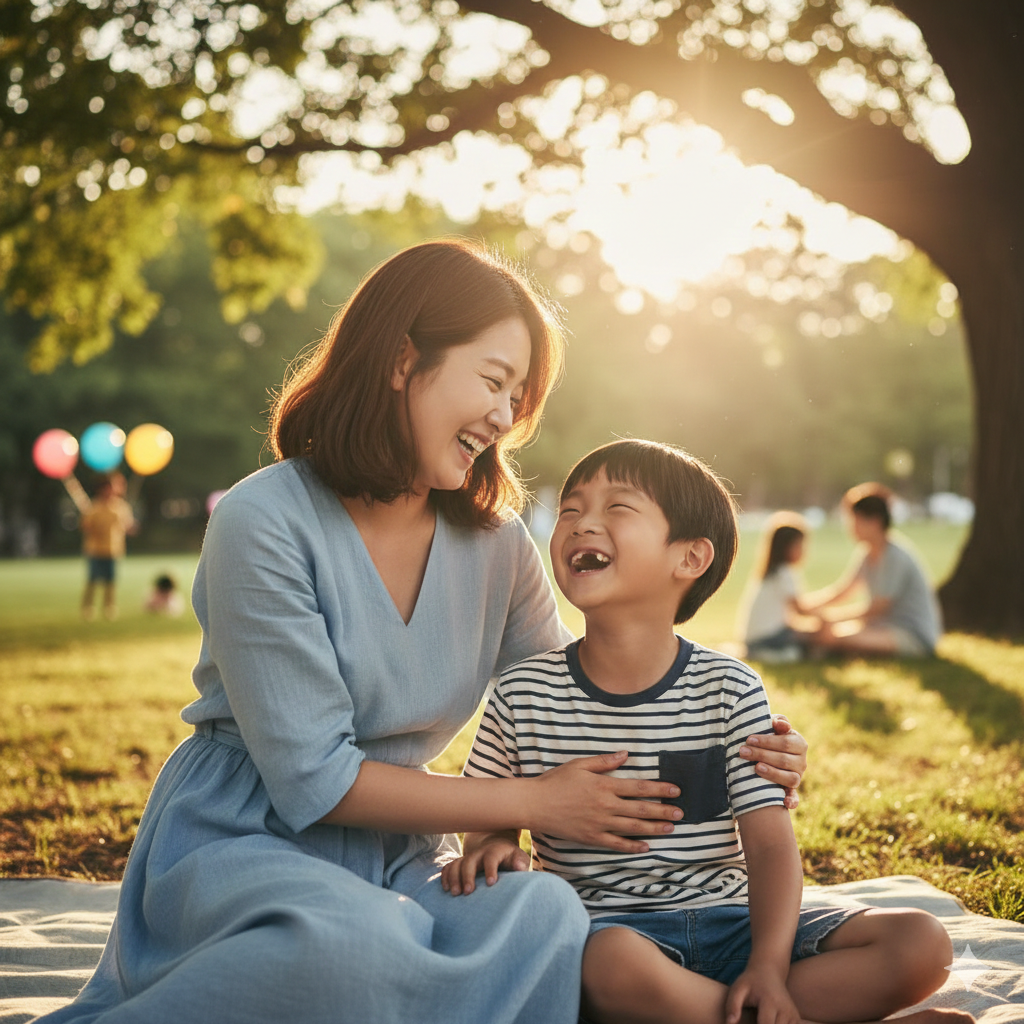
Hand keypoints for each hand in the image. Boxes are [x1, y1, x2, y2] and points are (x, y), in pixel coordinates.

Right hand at [441, 833, 527, 894]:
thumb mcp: (519, 857)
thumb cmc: (510, 858)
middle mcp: (479, 853)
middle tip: (467, 892)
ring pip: (457, 864)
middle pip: (469, 860)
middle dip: (467, 876)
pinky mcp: (460, 863)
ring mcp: (468, 857)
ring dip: (453, 877)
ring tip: (454, 894)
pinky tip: (445, 889)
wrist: (496, 847)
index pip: (491, 857)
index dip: (491, 869)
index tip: (491, 883)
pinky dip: (445, 876)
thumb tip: (519, 867)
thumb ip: (520, 862)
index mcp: (495, 851)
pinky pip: (449, 867)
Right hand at [529, 751, 682, 853]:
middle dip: (663, 811)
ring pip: (633, 828)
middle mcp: (605, 806)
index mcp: (604, 785)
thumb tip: (626, 754)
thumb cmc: (556, 781)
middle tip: (681, 813)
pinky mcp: (591, 838)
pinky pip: (616, 844)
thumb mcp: (579, 764)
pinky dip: (632, 846)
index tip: (676, 790)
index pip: (639, 787)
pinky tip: (645, 847)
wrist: (535, 804)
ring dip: (654, 828)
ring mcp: (599, 824)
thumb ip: (604, 761)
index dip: (659, 789)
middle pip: (640, 809)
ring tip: (670, 829)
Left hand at [725, 964, 800, 1023]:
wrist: (769, 971)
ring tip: (758, 1020)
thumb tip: (729, 1023)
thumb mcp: (738, 988)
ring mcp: (793, 1015)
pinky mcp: (796, 1019)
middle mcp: (785, 1010)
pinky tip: (768, 1022)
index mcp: (770, 1002)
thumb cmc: (751, 982)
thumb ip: (732, 1005)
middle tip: (754, 1020)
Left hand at [739, 716, 807, 808]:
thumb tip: (778, 723)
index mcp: (799, 743)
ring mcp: (798, 777)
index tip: (749, 739)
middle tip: (742, 752)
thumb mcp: (773, 726)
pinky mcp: (792, 790)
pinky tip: (785, 804)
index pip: (785, 743)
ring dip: (773, 774)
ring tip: (756, 768)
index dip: (767, 741)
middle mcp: (802, 761)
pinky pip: (795, 797)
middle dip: (761, 755)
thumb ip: (778, 722)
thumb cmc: (769, 735)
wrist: (768, 751)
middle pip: (783, 760)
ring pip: (790, 778)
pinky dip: (792, 801)